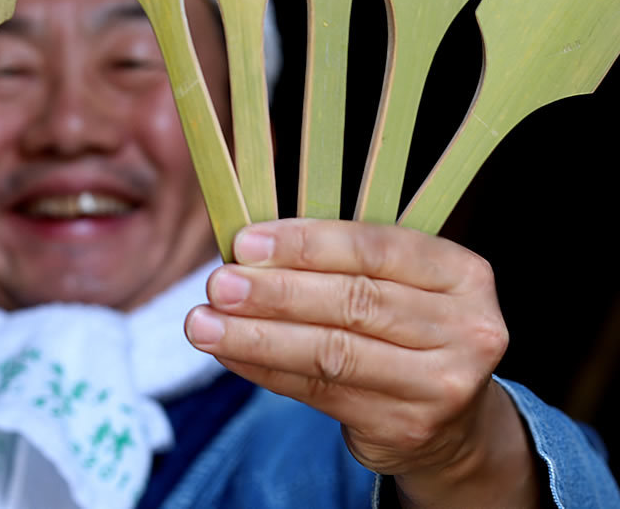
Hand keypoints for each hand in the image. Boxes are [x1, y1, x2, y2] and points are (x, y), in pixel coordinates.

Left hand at [184, 219, 538, 506]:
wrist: (453, 422)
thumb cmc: (405, 329)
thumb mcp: (396, 284)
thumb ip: (337, 261)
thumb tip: (246, 248)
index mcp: (463, 273)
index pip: (376, 248)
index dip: (306, 244)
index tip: (245, 242)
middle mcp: (465, 328)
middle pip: (353, 302)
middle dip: (275, 291)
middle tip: (218, 284)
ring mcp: (442, 383)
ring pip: (332, 352)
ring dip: (257, 335)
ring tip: (204, 323)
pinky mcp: (406, 426)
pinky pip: (320, 390)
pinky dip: (265, 369)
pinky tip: (229, 352)